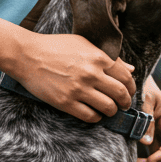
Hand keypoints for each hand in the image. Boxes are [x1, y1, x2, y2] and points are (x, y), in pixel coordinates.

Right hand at [10, 32, 135, 121]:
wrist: (28, 55)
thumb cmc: (56, 47)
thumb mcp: (85, 44)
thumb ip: (109, 57)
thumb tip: (130, 69)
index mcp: (98, 57)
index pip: (125, 77)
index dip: (132, 87)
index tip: (130, 91)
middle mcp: (91, 73)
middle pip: (120, 94)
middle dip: (126, 102)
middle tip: (124, 105)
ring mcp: (78, 89)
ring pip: (108, 107)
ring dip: (112, 111)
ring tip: (109, 110)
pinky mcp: (66, 102)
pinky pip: (90, 116)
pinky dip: (96, 117)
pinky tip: (94, 113)